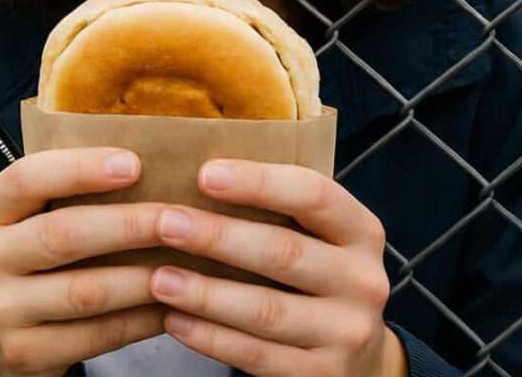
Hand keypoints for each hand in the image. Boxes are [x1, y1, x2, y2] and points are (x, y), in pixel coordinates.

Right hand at [0, 147, 167, 376]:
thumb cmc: (31, 256)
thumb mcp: (31, 216)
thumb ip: (68, 191)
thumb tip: (153, 160)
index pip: (27, 178)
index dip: (80, 168)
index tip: (134, 164)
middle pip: (62, 235)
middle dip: (128, 224)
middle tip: (177, 218)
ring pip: (84, 292)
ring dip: (142, 277)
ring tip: (185, 263)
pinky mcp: (22, 354)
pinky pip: (94, 336)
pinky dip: (139, 320)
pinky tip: (169, 306)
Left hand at [149, 160, 407, 376]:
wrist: (360, 359)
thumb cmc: (315, 270)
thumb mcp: (318, 234)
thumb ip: (278, 204)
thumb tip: (197, 164)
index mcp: (361, 230)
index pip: (313, 194)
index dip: (259, 182)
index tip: (204, 173)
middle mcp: (363, 281)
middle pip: (283, 252)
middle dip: (218, 236)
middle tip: (165, 222)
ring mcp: (346, 334)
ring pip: (266, 310)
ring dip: (205, 292)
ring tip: (158, 277)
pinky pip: (257, 356)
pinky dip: (211, 338)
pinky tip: (174, 320)